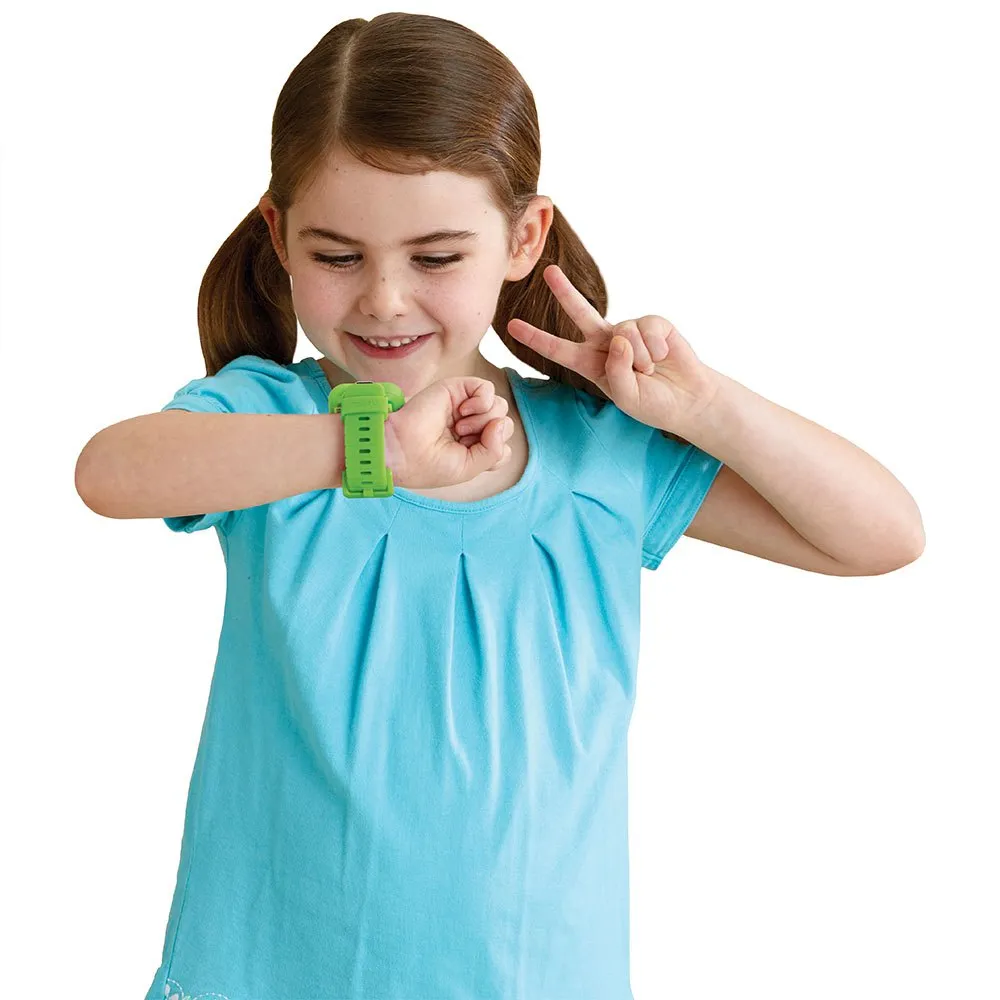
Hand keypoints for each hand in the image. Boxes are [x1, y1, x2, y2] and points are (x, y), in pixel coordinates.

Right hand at [383, 377, 513, 488]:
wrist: (402, 449)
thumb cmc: (430, 464)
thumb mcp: (471, 467)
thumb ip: (495, 450)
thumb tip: (501, 422)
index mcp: (473, 447)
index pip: (504, 445)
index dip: (496, 452)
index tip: (471, 457)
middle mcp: (471, 426)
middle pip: (505, 424)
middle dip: (491, 435)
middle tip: (462, 440)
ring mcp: (464, 407)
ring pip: (500, 406)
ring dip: (484, 419)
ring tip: (459, 427)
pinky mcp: (457, 389)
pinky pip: (487, 388)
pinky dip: (482, 401)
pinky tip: (462, 411)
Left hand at [507, 264, 720, 432]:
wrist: (687, 398)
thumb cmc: (652, 402)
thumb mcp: (626, 397)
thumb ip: (616, 370)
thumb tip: (618, 336)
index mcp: (590, 364)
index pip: (558, 349)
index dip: (536, 338)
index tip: (512, 326)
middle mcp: (606, 342)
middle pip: (580, 312)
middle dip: (565, 291)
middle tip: (549, 271)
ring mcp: (629, 330)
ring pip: (623, 330)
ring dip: (639, 356)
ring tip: (650, 370)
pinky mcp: (653, 323)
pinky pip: (646, 327)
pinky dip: (655, 346)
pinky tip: (663, 356)